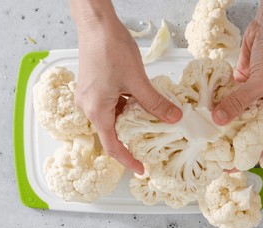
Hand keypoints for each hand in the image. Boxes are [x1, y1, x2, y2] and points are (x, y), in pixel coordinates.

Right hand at [72, 11, 181, 173]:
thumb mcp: (137, 81)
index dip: (128, 160)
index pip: (112, 146)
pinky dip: (125, 108)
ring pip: (112, 118)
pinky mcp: (93, 88)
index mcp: (96, 111)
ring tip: (151, 120)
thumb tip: (174, 119)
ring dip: (130, 121)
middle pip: (111, 133)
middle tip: (152, 144)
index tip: (142, 169)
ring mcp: (89, 97)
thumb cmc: (111, 49)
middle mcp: (88, 107)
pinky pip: (110, 106)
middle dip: (131, 140)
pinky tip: (140, 102)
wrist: (96, 24)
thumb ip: (155, 103)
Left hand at [212, 20, 262, 156]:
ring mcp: (252, 93)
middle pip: (247, 128)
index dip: (250, 157)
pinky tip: (202, 110)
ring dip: (222, 120)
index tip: (232, 167)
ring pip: (235, 112)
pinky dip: (217, 101)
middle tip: (212, 152)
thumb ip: (239, 103)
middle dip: (232, 140)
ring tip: (203, 134)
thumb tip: (218, 121)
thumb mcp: (260, 84)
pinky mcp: (241, 81)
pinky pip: (227, 96)